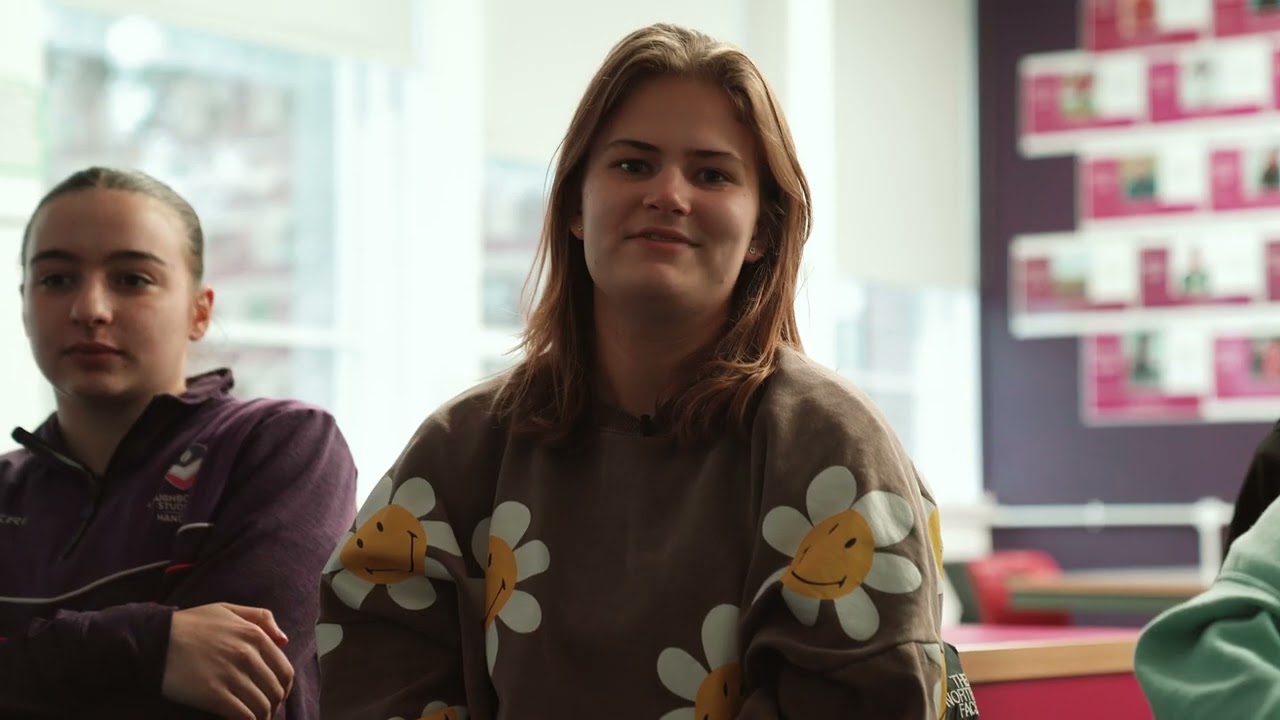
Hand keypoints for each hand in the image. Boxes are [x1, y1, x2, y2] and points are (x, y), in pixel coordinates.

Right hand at [161, 603, 294, 719]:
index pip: (284, 670)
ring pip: (262, 706)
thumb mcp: (227, 609)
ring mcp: (230, 675)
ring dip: (263, 716)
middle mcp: (246, 654)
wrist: (154, 640)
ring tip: (256, 719)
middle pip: (275, 690)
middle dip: (274, 705)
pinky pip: (243, 715)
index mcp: (253, 634)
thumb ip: (260, 618)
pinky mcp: (213, 694)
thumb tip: (284, 640)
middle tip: (266, 711)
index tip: (276, 697)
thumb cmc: (191, 624)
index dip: (283, 689)